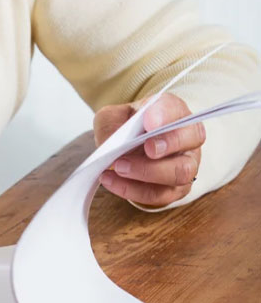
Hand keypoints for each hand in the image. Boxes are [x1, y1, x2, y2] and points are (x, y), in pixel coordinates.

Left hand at [95, 92, 204, 207]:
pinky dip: (133, 189)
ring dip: (147, 171)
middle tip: (145, 148)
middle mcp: (188, 137)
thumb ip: (111, 125)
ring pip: (180, 171)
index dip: (165, 115)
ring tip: (119, 167)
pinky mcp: (175, 189)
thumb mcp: (112, 117)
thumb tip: (109, 144)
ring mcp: (186, 164)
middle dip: (167, 144)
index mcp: (173, 111)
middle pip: (192, 139)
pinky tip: (111, 181)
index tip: (149, 123)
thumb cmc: (127, 129)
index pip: (177, 108)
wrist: (127, 149)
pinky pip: (160, 194)